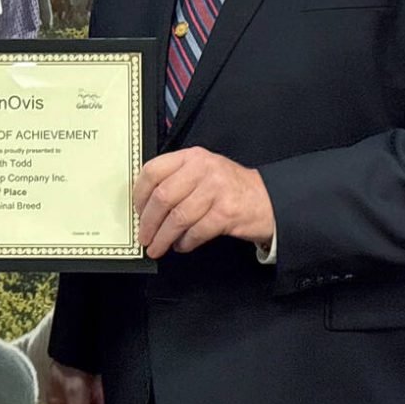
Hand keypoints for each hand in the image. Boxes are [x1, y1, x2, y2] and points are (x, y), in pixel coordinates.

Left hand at [134, 147, 274, 258]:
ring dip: (163, 237)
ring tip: (157, 247)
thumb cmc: (229, 188)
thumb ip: (176, 179)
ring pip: (178, 217)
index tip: (136, 210)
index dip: (139, 194)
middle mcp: (203, 169)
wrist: (268, 200)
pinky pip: (196, 231)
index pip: (153, 170)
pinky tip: (182, 245)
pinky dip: (185, 242)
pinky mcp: (226, 213)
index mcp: (191, 157)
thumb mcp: (203, 171)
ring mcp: (216, 190)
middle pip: (163, 196)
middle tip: (144, 237)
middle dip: (148, 222)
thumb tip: (144, 204)